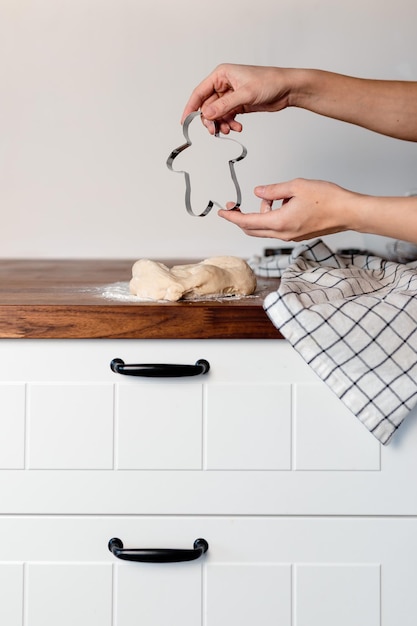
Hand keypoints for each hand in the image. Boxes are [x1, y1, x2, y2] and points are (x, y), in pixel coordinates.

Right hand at [181, 63, 292, 134]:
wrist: (287, 89)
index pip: (199, 92)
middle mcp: (224, 84)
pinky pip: (227, 117)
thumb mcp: (245, 94)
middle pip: (207, 106)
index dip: (191, 107)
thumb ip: (224, 105)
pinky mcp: (238, 104)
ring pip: (217, 114)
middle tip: (215, 130)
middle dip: (210, 120)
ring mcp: (230, 95)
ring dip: (221, 124)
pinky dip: (230, 124)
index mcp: (221, 75)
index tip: (185, 122)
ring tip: (231, 129)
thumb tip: (207, 114)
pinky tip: (238, 127)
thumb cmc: (270, 82)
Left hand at [218, 178, 357, 240]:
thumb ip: (273, 190)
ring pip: (266, 228)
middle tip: (236, 205)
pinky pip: (278, 227)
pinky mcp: (297, 235)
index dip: (232, 217)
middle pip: (252, 229)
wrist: (348, 212)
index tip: (222, 212)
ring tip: (276, 196)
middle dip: (241, 218)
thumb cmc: (328, 200)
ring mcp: (290, 236)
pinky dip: (273, 216)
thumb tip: (258, 192)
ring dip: (262, 213)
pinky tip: (284, 203)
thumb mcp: (296, 186)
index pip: (247, 222)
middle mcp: (283, 234)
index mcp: (280, 222)